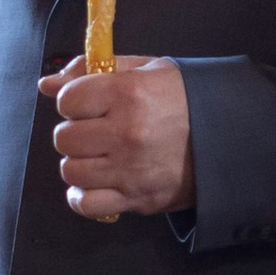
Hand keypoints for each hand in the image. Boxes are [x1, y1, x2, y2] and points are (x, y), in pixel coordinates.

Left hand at [46, 59, 193, 221]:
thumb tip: (46, 85)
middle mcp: (127, 133)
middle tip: (95, 130)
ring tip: (100, 155)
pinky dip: (82, 196)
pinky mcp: (136, 198)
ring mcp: (130, 170)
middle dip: (75, 132)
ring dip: (80, 163)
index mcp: (128, 94)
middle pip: (64, 138)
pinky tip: (95, 183)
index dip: (74, 101)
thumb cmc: (183, 98)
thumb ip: (91, 71)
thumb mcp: (145, 70)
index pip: (67, 101)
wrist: (228, 136)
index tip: (89, 104)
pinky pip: (86, 204)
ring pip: (71, 171)